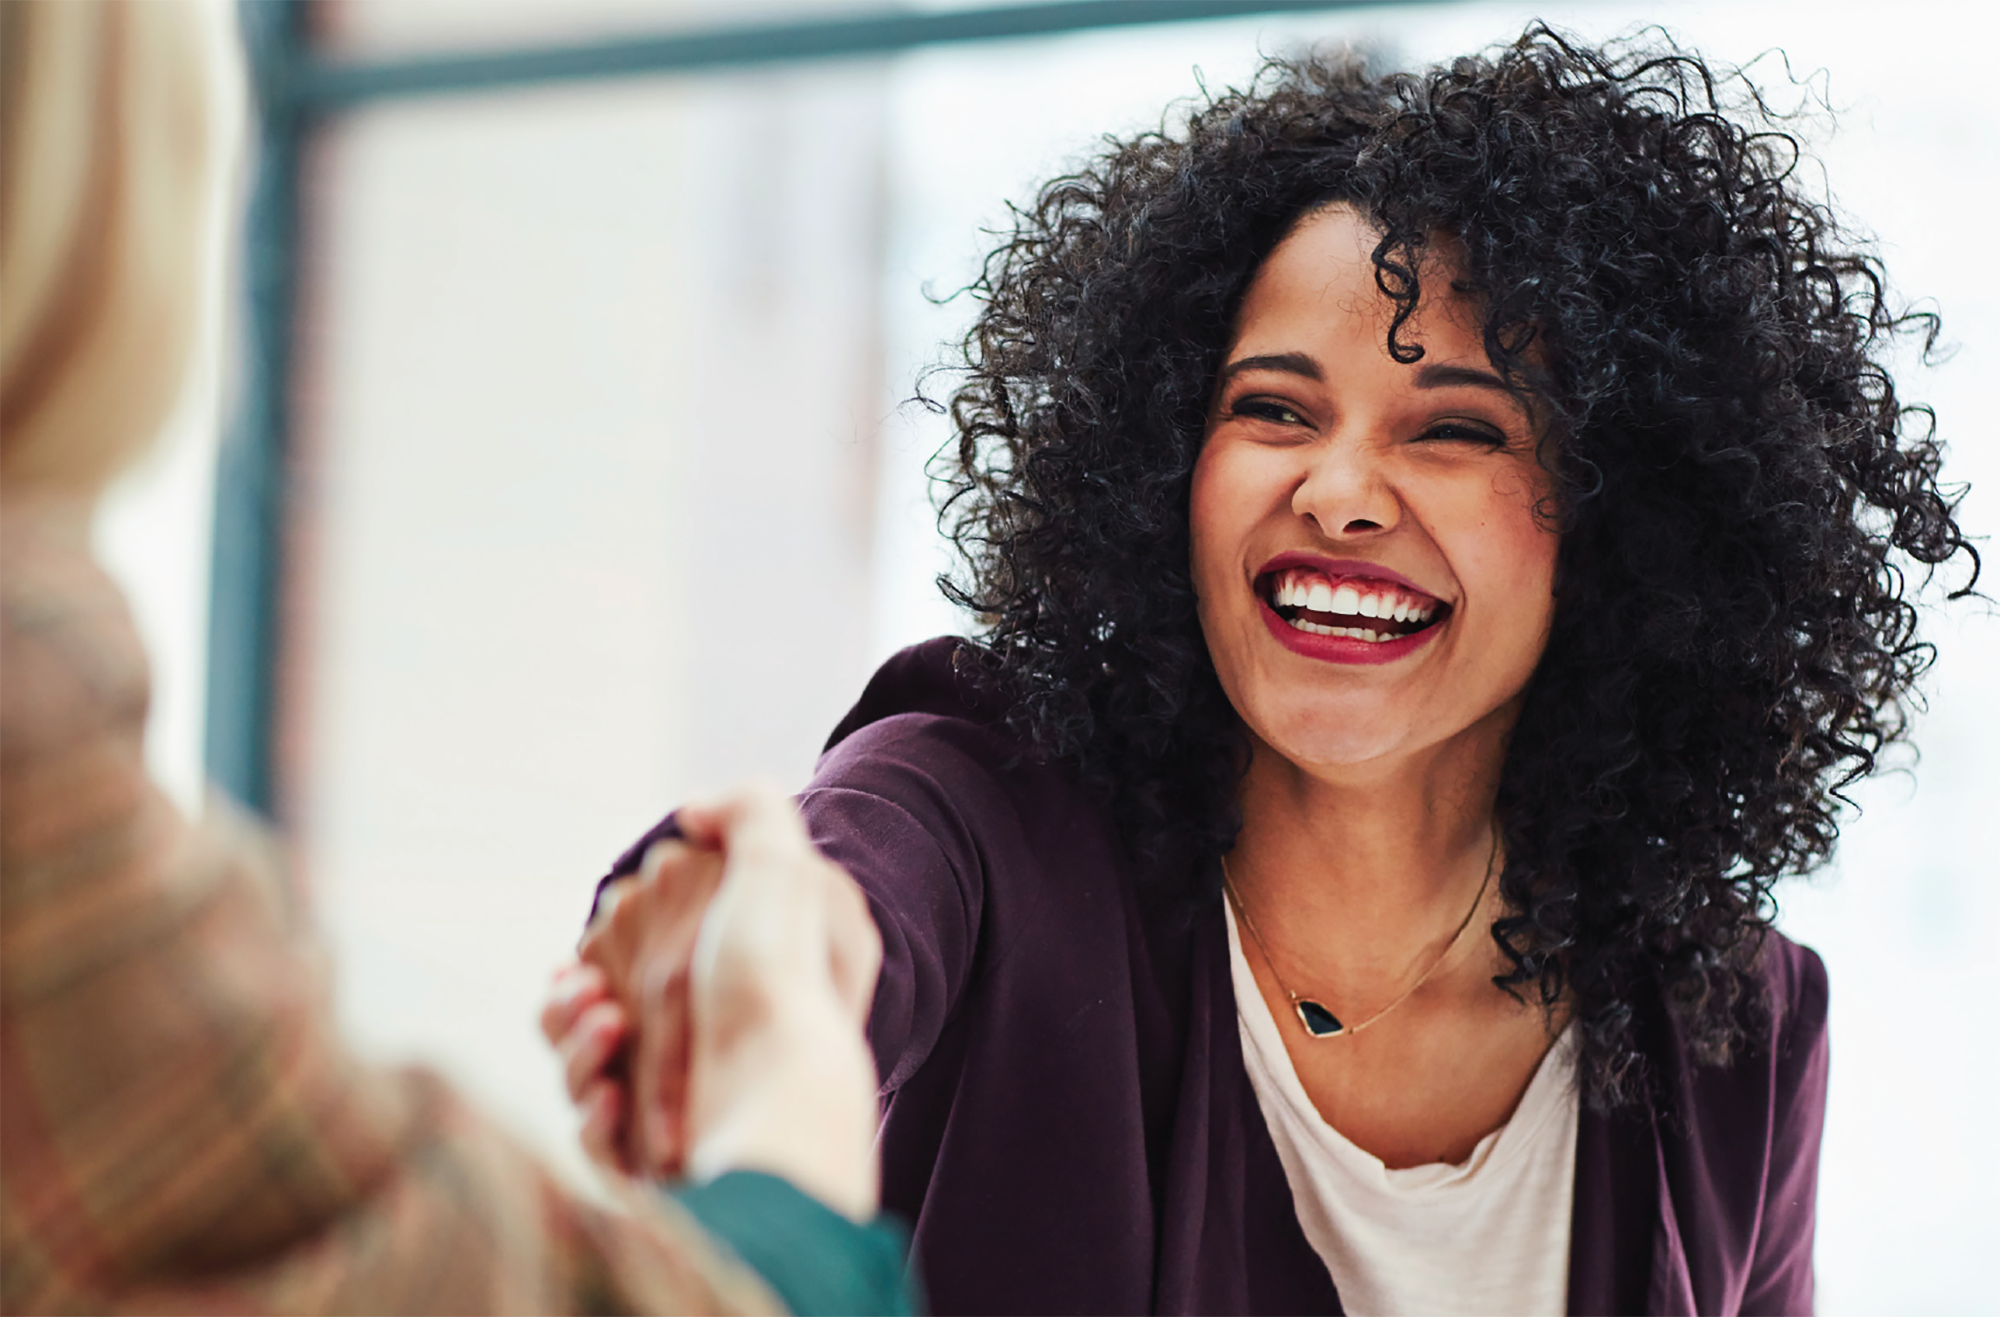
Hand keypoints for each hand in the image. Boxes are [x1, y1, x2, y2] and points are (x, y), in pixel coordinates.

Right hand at [558, 784, 882, 1218]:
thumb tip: (693, 813)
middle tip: (593, 995)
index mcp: (723, 978)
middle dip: (572, 1002)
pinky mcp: (658, 1162)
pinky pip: (596, 1138)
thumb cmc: (780, 979)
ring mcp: (678, 1104)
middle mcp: (702, 1043)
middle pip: (591, 1013)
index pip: (636, 954)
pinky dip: (593, 1117)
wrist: (785, 1098)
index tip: (600, 939)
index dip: (609, 943)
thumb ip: (748, 812)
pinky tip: (611, 1099)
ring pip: (581, 1071)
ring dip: (574, 1048)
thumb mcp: (784, 868)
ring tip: (607, 1030)